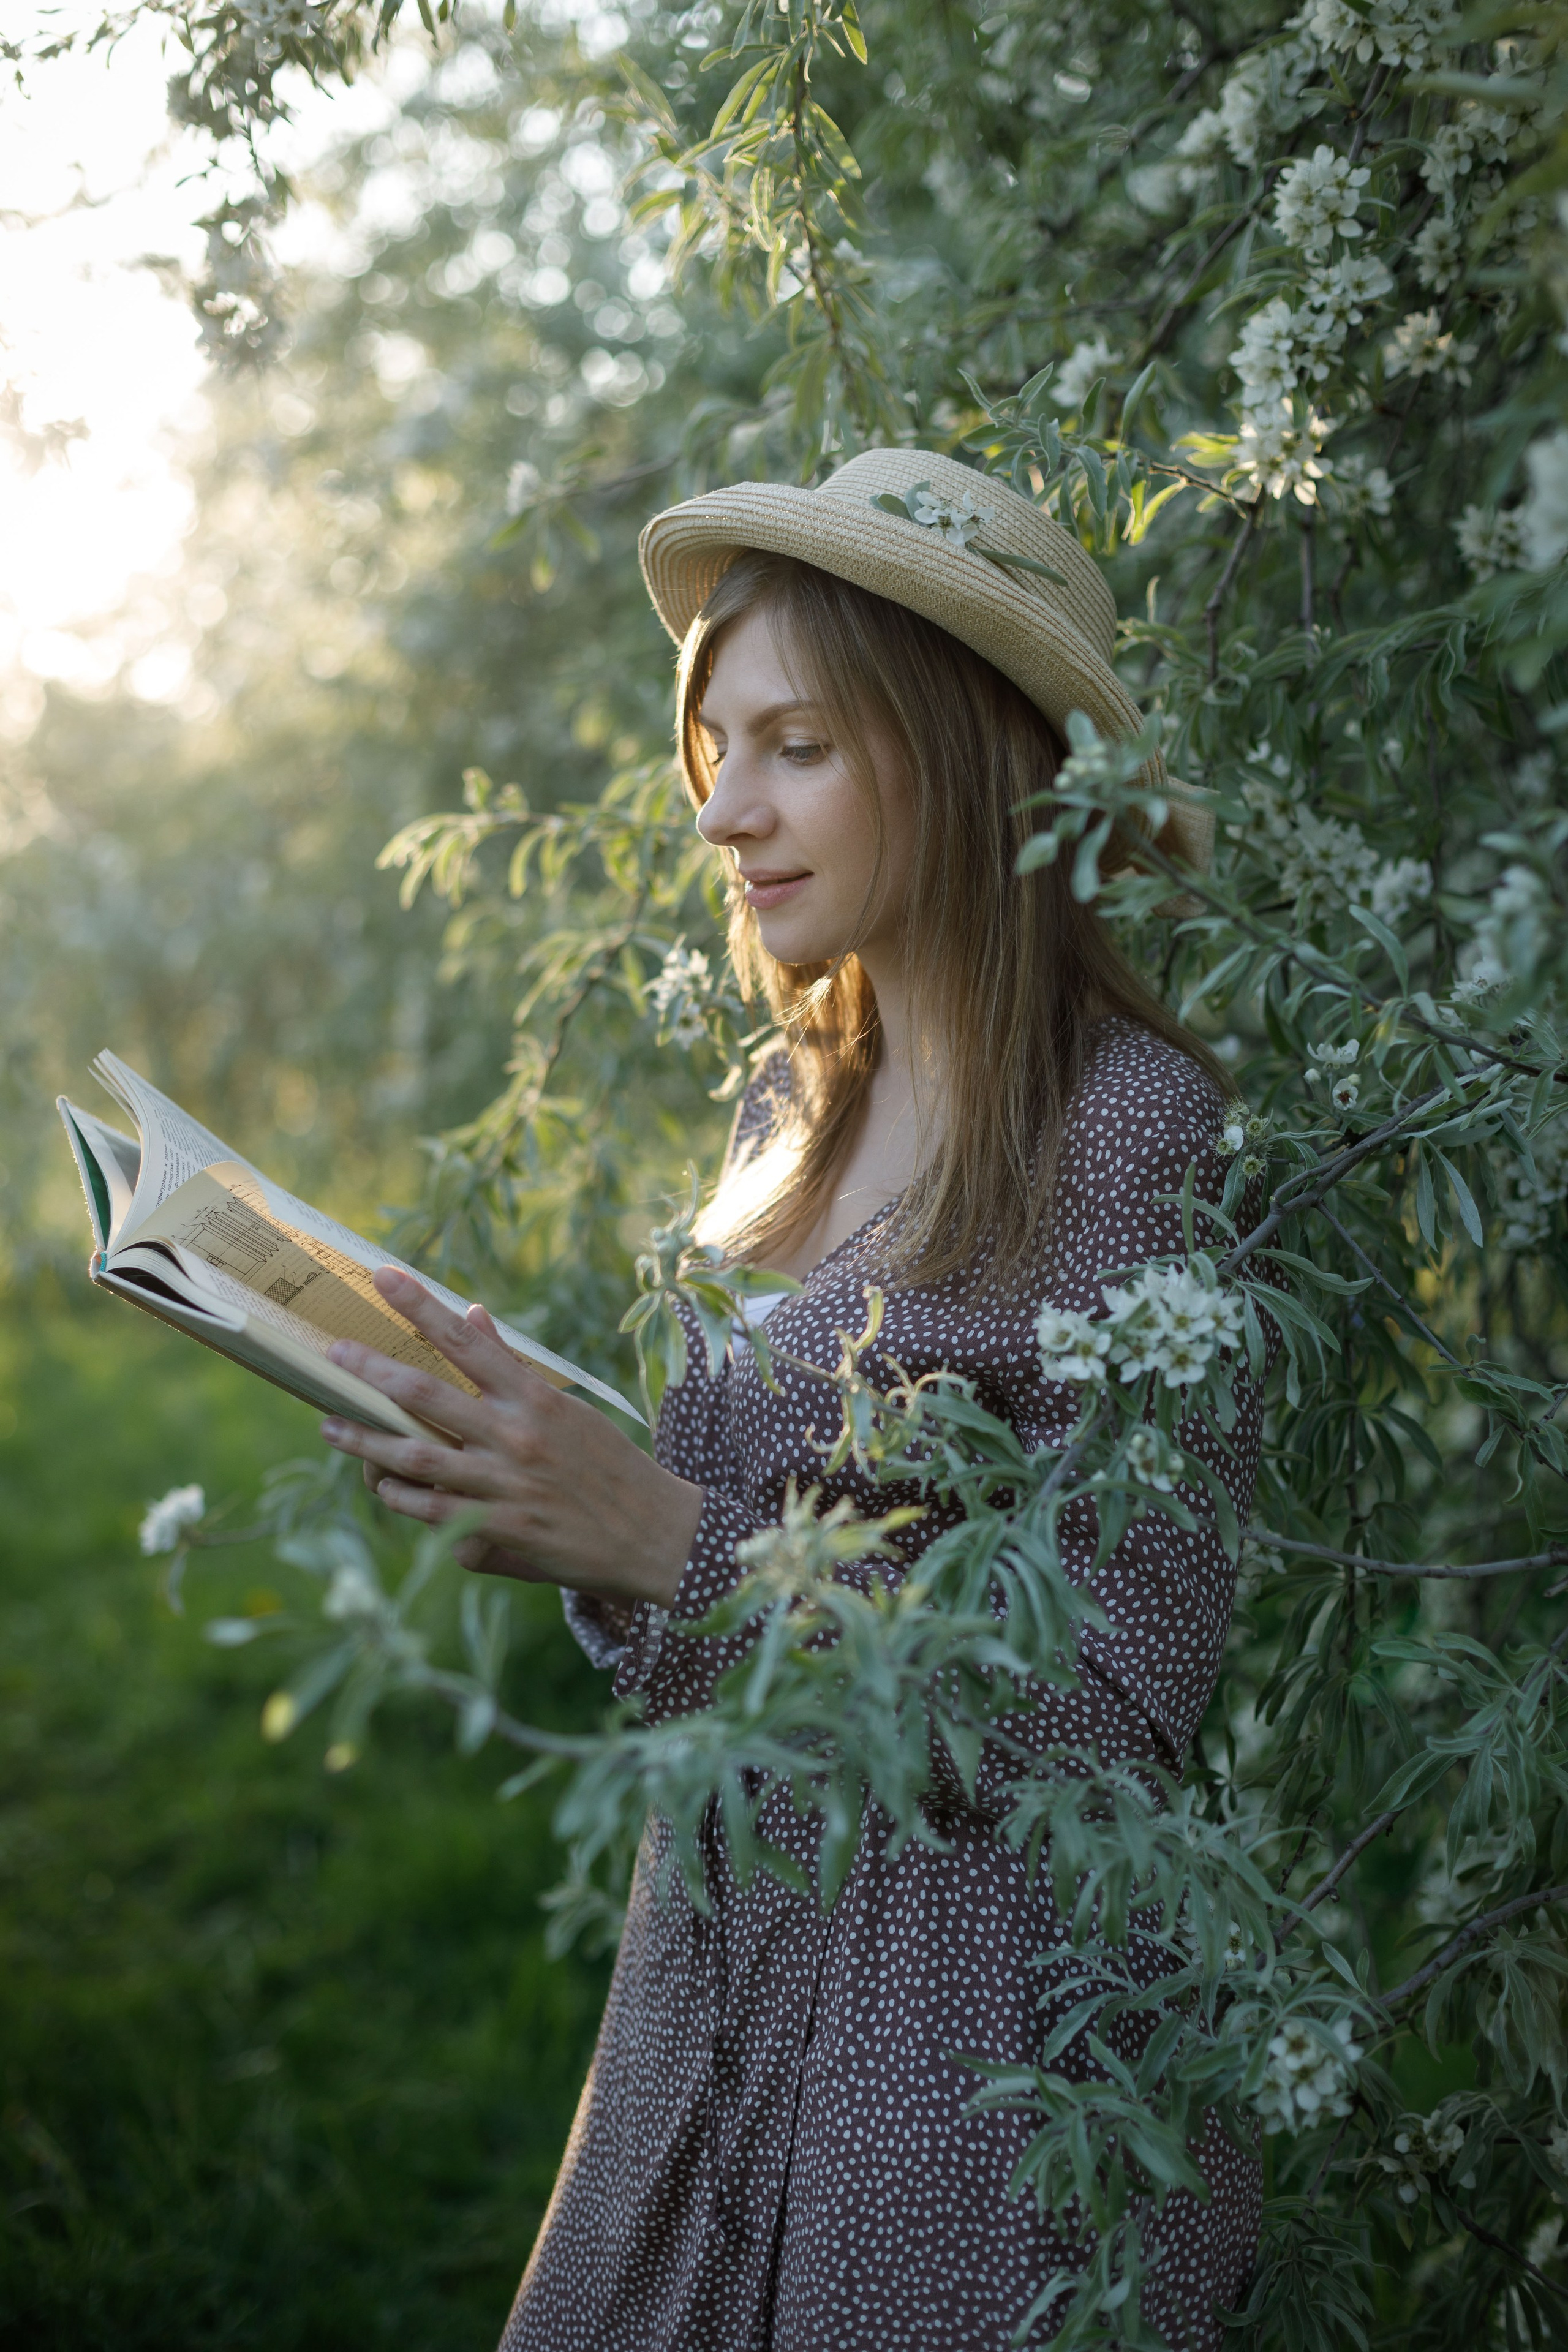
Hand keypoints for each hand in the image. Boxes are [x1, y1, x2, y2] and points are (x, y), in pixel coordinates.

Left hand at [317, 1266, 702, 1606]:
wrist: (654, 1535)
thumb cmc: (609, 1465)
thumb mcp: (567, 1408)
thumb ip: (512, 1365)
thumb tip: (471, 1314)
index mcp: (534, 1399)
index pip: (467, 1341)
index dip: (422, 1306)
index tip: (384, 1275)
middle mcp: (515, 1436)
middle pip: (427, 1396)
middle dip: (372, 1371)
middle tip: (333, 1352)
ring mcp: (504, 1484)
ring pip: (417, 1457)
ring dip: (366, 1441)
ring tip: (329, 1426)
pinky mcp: (500, 1528)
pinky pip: (433, 1510)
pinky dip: (401, 1495)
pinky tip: (381, 1484)